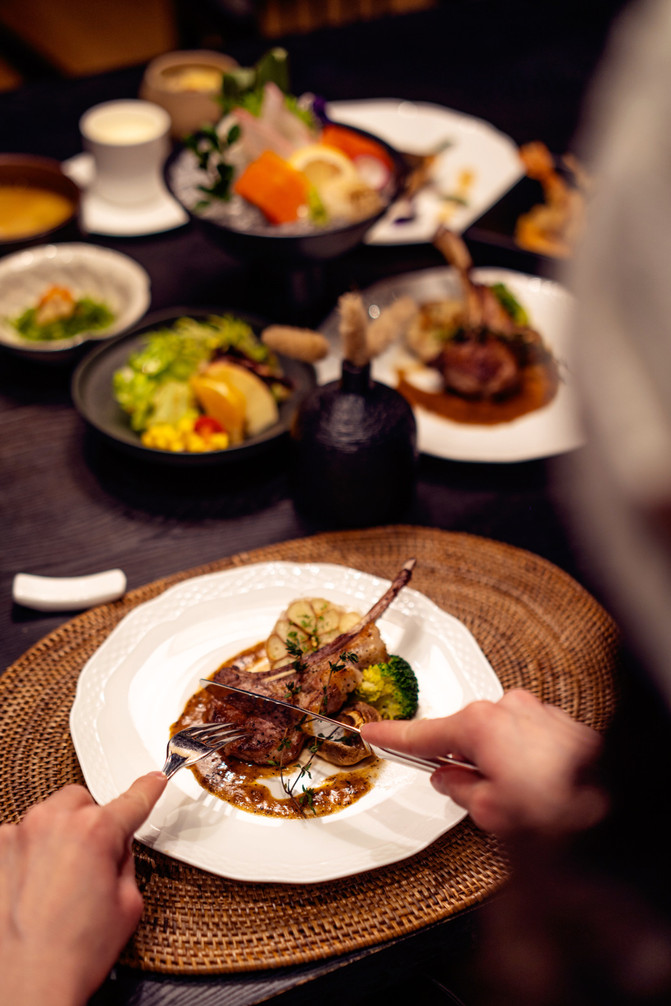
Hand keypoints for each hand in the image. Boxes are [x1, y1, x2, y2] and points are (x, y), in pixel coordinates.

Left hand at [0, 771, 166, 1005]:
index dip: (147, 790)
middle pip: (82, 802)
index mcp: (95, 832)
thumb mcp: (127, 905)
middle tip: (94, 862)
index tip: (152, 781)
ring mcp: (17, 835)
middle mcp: (53, 823)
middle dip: (91, 824)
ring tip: (59, 885)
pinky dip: (29, 856)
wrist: (24, 986)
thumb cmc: (71, 955)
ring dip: (58, 838)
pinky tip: (33, 889)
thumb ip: (124, 861)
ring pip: (49, 818)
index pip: (132, 800)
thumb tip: (116, 848)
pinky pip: (20, 839)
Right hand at [361, 689, 607, 835]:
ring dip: (499, 762)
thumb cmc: (558, 808)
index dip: (393, 736)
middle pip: (465, 734)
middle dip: (466, 763)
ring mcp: (537, 711)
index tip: (371, 731)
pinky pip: (526, 738)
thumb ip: (460, 790)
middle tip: (481, 797)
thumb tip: (451, 780)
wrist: (615, 806)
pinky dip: (525, 759)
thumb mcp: (490, 812)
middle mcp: (509, 708)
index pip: (423, 733)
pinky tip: (541, 787)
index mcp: (481, 724)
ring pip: (499, 737)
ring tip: (522, 798)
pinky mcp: (560, 722)